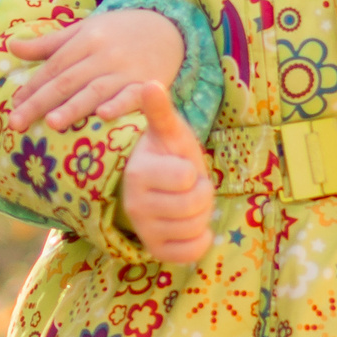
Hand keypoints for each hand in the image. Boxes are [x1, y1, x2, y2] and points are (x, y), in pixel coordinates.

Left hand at [8, 8, 187, 131]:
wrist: (169, 29)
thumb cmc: (118, 33)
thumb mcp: (84, 30)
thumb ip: (49, 43)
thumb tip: (12, 46)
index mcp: (86, 39)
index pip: (54, 66)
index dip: (33, 86)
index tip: (13, 105)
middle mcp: (103, 54)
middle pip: (67, 81)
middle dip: (40, 102)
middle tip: (16, 123)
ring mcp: (126, 70)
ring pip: (95, 91)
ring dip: (73, 107)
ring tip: (51, 123)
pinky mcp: (147, 84)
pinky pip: (132, 96)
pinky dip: (119, 105)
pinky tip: (103, 116)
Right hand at [119, 84, 213, 266]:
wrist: (155, 184)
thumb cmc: (166, 153)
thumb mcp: (169, 131)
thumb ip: (161, 111)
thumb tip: (150, 83)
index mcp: (138, 172)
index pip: (187, 178)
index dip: (193, 171)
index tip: (180, 167)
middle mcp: (135, 204)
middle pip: (195, 205)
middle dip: (201, 194)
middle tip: (189, 187)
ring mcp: (143, 229)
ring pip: (195, 228)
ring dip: (201, 215)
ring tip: (187, 202)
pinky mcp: (154, 249)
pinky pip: (190, 253)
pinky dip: (199, 240)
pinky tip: (191, 226)